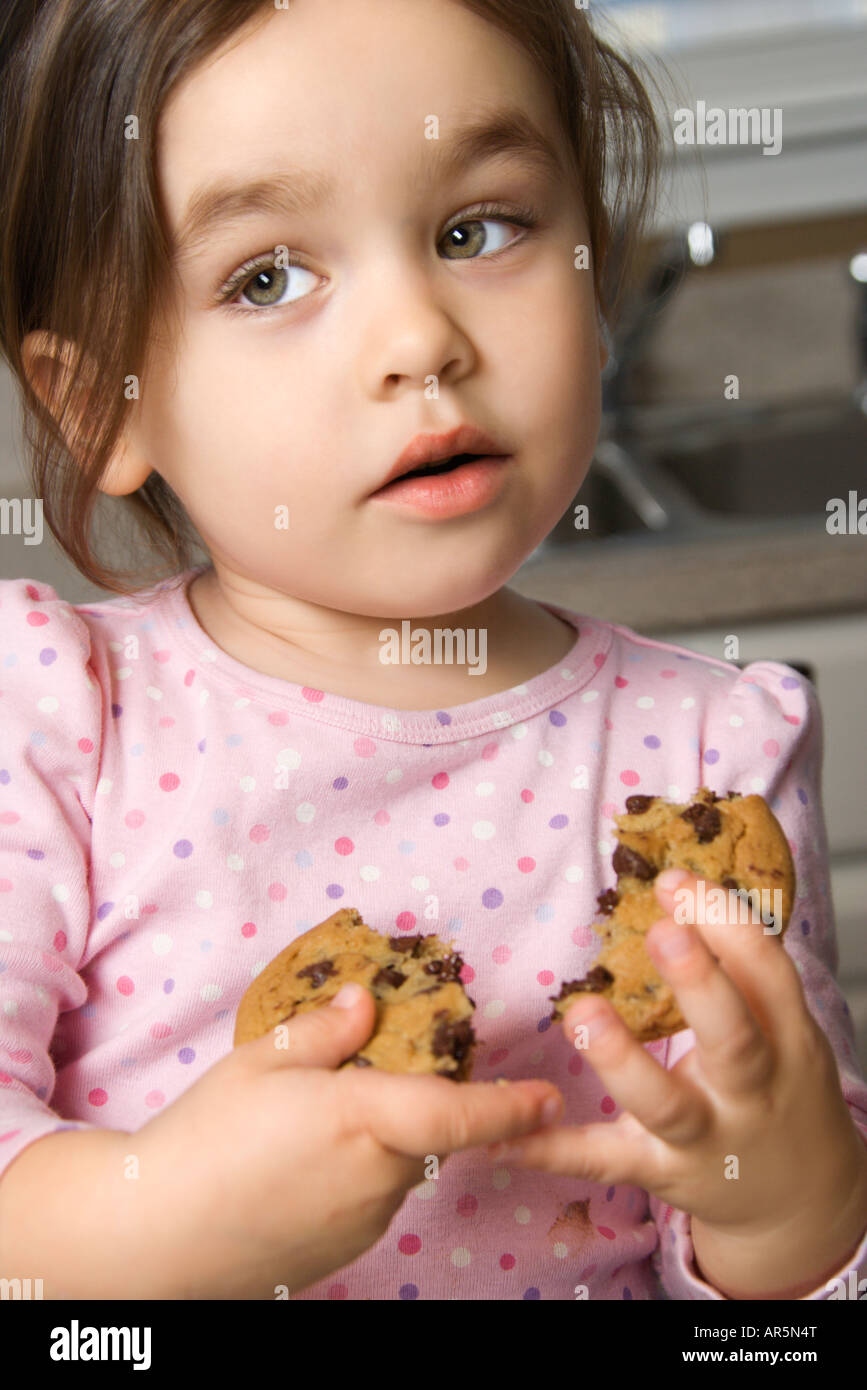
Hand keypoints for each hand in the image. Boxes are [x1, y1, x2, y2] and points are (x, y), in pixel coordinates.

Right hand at [132, 983, 561, 1297]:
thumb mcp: (260, 1061)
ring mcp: (364, 1221)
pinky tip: (297, 1170)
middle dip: (413, 1109)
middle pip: (426, 1136)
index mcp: (363, 1118)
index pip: (458, 1115)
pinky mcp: (343, 1251)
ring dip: (380, 1145)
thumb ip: (324, 1031)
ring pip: (398, 1170)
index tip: (549, 1097)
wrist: (154, 1234)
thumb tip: (364, 1002)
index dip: (508, 1107)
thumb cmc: (204, 1136)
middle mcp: (378, 1176)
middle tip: (357, 1087)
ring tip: (304, 1132)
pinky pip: (371, 1201)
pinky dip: (355, 1178)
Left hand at [487, 870, 866, 1251]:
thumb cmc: (773, 1082)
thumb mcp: (780, 1027)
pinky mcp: (657, 1171)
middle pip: (733, 1038)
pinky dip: (551, 1149)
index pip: (766, 974)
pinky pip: (600, 1160)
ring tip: (581, 1013)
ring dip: (621, 1060)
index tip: (675, 881)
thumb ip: (737, 967)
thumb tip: (676, 888)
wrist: (797, 1198)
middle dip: (699, 984)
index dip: (725, 924)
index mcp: (785, 1039)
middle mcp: (750, 1091)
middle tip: (661, 931)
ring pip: (665, 1104)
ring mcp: (704, 1137)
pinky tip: (501, 1136)